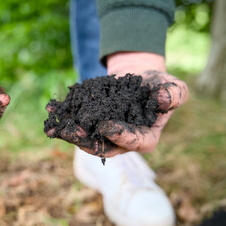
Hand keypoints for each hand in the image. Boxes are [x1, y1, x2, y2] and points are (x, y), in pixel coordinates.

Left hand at [46, 52, 188, 156]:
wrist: (139, 78)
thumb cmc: (159, 86)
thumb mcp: (174, 87)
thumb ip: (174, 95)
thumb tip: (162, 99)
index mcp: (145, 138)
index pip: (134, 141)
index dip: (120, 136)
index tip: (106, 126)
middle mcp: (122, 140)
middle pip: (104, 146)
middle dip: (87, 141)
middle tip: (73, 132)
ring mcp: (104, 133)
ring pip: (86, 139)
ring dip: (70, 134)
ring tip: (56, 127)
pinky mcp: (92, 123)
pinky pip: (77, 123)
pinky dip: (64, 118)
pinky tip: (51, 111)